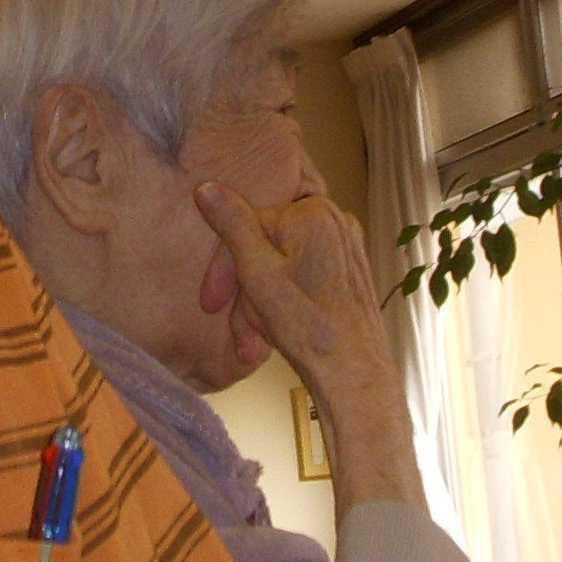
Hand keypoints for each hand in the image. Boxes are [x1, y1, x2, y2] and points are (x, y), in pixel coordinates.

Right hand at [193, 174, 425, 512]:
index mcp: (313, 212)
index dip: (226, 265)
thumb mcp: (258, 275)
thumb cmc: (308, 329)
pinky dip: (286, 296)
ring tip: (263, 333)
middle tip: (244, 326)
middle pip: (267, 242)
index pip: (247, 223)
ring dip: (264, 296)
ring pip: (283, 259)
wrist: (354, 373)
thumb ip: (233, 227)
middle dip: (248, 285)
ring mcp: (347, 242)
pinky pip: (304, 270)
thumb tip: (207, 188)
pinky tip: (282, 326)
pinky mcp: (350, 265)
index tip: (213, 302)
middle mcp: (336, 218)